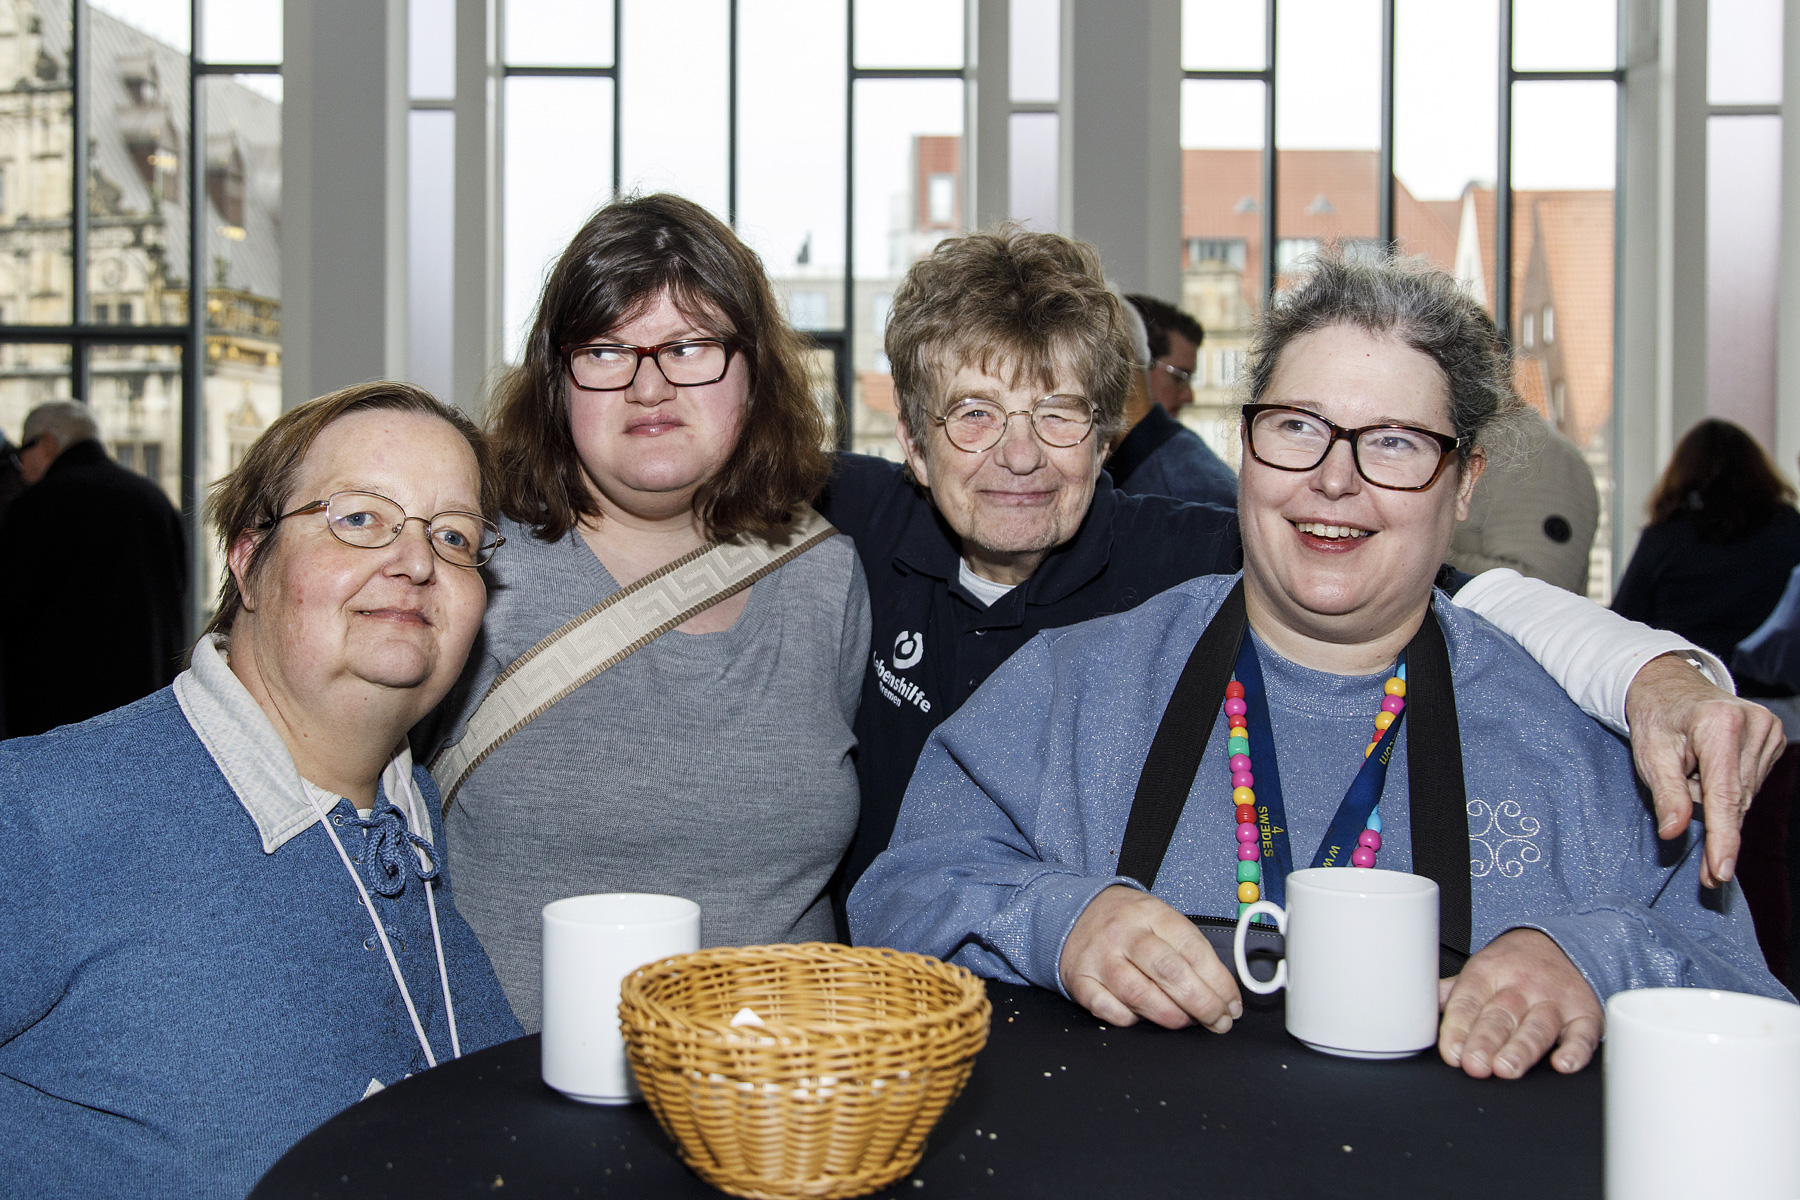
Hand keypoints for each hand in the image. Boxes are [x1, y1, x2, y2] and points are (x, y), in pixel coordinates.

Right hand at [1058, 886, 1241, 1031]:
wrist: (1073, 913)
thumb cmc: (1126, 922)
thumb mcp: (1159, 918)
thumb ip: (1188, 950)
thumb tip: (1222, 992)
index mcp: (1151, 913)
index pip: (1193, 949)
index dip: (1219, 982)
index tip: (1232, 1004)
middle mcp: (1125, 934)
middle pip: (1169, 972)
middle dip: (1202, 1004)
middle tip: (1218, 1022)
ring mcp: (1100, 957)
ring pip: (1139, 994)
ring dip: (1171, 1016)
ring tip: (1187, 1022)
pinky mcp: (1080, 980)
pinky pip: (1108, 1009)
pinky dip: (1129, 1019)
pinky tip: (1142, 1017)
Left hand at [1438, 928, 1602, 1078]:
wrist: (1562, 943)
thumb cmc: (1513, 965)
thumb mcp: (1480, 971)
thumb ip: (1453, 994)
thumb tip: (1417, 1010)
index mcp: (1488, 973)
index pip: (1468, 1001)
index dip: (1458, 1027)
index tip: (1451, 1052)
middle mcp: (1521, 987)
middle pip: (1501, 1016)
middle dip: (1486, 1041)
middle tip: (1475, 1064)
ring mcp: (1554, 1001)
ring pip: (1537, 1026)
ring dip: (1522, 1049)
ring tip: (1506, 1068)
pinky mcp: (1585, 1014)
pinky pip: (1582, 1034)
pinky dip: (1575, 1051)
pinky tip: (1562, 1064)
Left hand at [1624, 652, 1785, 885]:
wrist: (1669, 686)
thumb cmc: (1656, 719)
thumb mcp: (1650, 755)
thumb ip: (1667, 794)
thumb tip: (1674, 833)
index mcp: (1720, 724)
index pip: (1725, 796)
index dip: (1724, 839)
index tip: (1720, 872)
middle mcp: (1754, 724)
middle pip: (1738, 799)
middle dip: (1718, 830)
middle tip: (1704, 869)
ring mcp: (1769, 729)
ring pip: (1746, 795)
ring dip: (1719, 801)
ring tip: (1691, 775)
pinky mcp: (1774, 737)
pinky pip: (1751, 784)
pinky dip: (1729, 789)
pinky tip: (1708, 772)